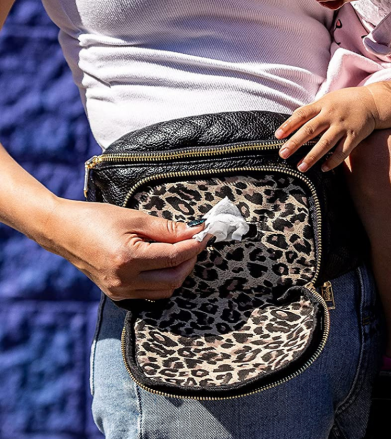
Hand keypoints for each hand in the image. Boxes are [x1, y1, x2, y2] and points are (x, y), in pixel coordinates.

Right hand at [39, 198, 210, 299]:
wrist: (62, 231)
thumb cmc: (97, 219)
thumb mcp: (135, 218)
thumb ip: (168, 229)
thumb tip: (195, 232)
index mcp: (127, 259)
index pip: (174, 257)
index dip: (195, 246)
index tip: (206, 235)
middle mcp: (123, 280)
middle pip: (174, 278)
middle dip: (190, 261)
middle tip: (194, 243)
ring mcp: (118, 290)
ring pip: (165, 290)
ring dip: (178, 272)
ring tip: (180, 252)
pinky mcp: (116, 294)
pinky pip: (150, 293)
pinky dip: (163, 281)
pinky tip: (162, 263)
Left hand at [275, 87, 378, 171]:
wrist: (373, 102)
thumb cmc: (346, 101)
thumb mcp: (328, 99)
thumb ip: (312, 109)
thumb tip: (292, 118)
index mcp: (322, 105)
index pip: (301, 115)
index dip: (288, 125)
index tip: (277, 136)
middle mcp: (331, 115)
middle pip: (310, 130)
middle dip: (295, 143)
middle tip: (283, 154)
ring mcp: (343, 126)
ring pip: (325, 143)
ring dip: (312, 156)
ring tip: (301, 167)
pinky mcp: (354, 136)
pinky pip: (343, 151)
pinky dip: (333, 161)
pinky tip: (324, 168)